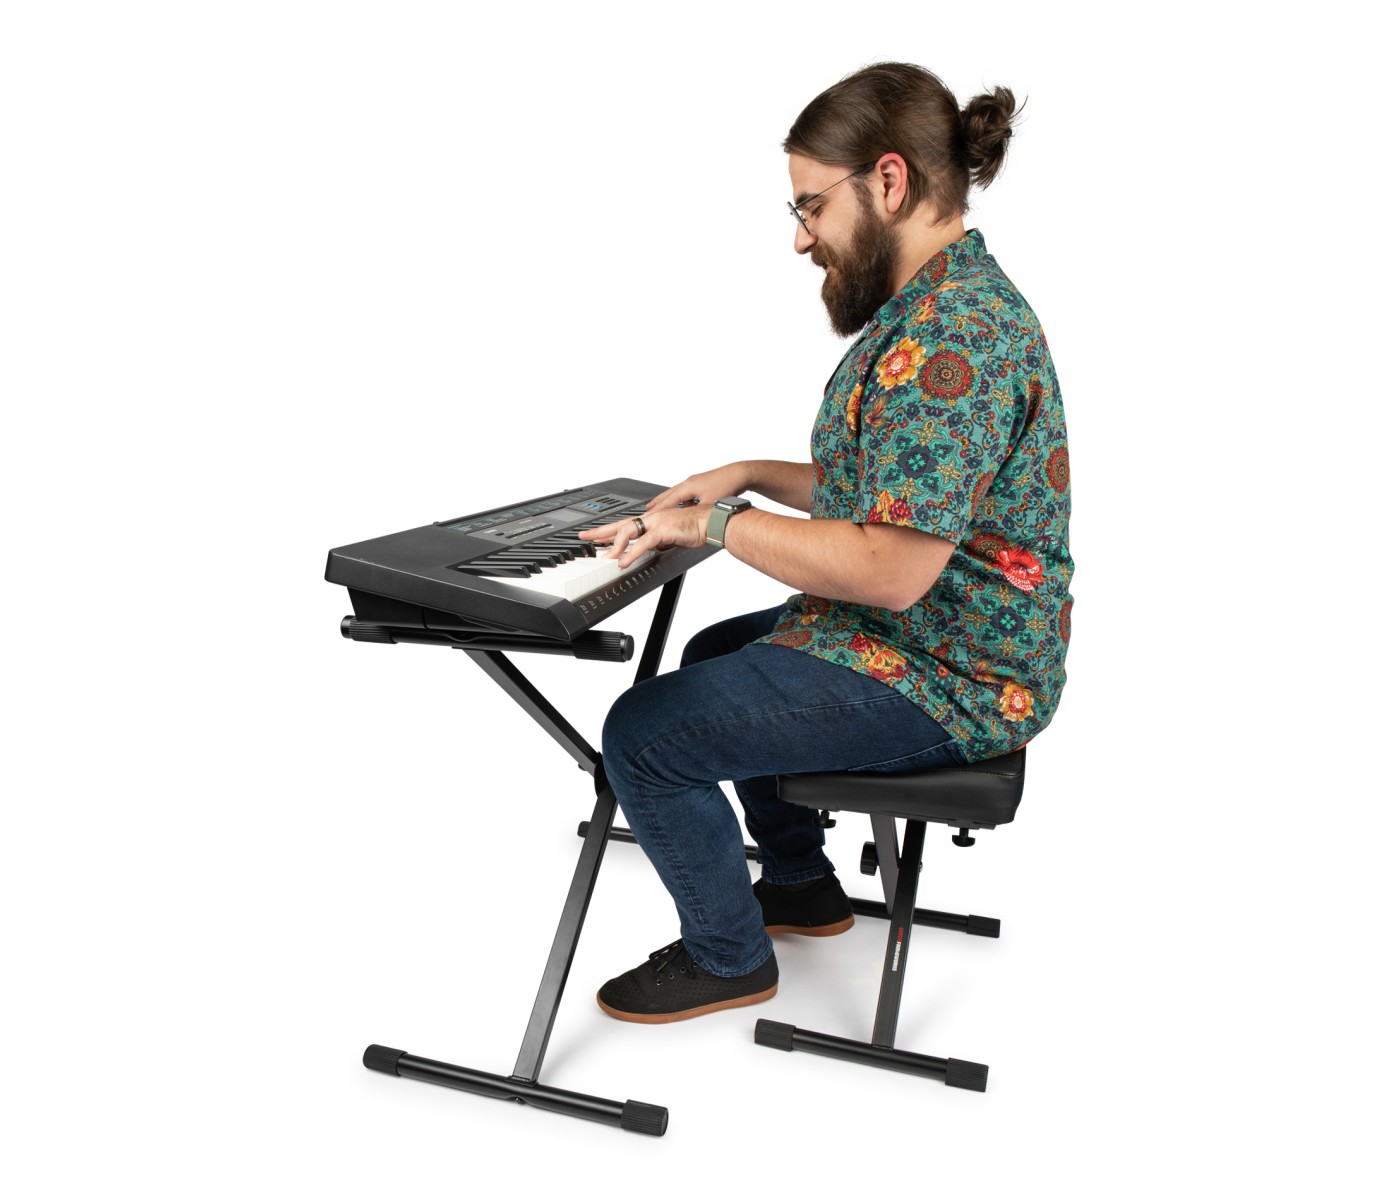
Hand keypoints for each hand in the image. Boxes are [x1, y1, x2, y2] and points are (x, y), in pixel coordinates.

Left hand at [578, 504, 710, 568]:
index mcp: (651, 520)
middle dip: (600, 532)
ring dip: (615, 546)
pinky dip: (631, 553)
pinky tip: (624, 561)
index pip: (624, 525)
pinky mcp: (663, 530)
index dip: (608, 531)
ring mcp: (655, 522)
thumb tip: (650, 548)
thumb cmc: (694, 528)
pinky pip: (643, 543)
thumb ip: (658, 541)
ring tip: (605, 558)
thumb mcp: (670, 537)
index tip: (595, 536)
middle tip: (584, 537)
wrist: (709, 523)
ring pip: (628, 532)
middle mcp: (650, 518)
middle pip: (619, 524)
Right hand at [645, 463, 752, 511]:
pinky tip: (688, 507)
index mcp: (689, 487)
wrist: (741, 474)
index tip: (647, 515)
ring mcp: (697, 482)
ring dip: (670, 501)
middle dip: (658, 503)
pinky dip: (683, 501)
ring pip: (678, 493)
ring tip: (663, 508)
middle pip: (669, 494)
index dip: (657, 509)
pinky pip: (688, 493)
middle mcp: (690, 482)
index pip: (668, 500)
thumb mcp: (709, 505)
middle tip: (647, 509)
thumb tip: (688, 524)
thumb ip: (696, 515)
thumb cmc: (727, 486)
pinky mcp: (704, 484)